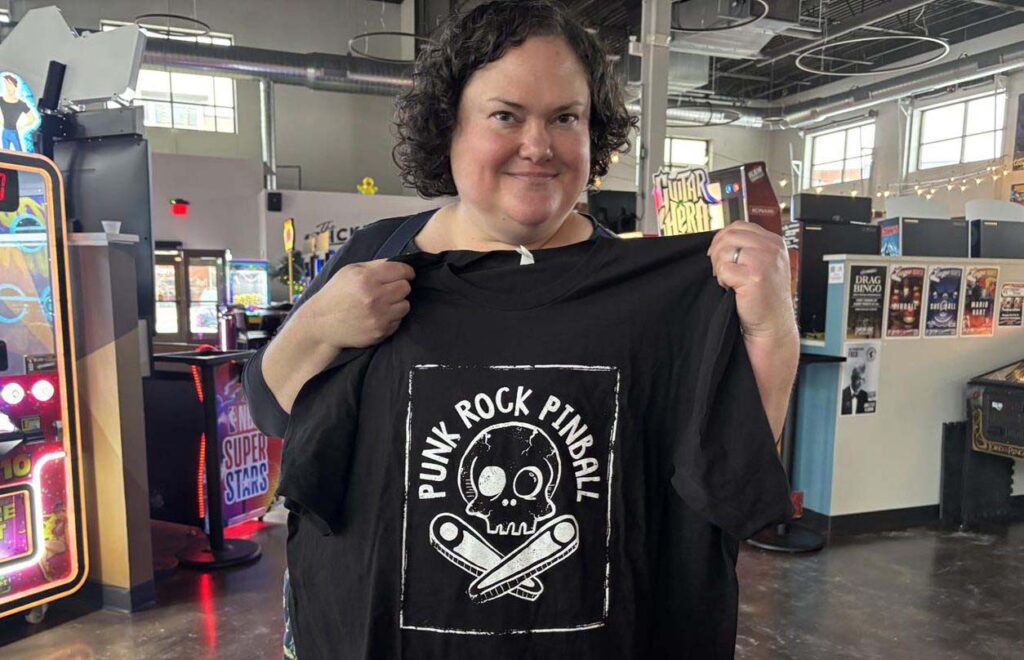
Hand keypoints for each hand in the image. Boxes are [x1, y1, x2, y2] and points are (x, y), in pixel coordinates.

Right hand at [299, 259, 414, 348]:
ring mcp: (378, 316)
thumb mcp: (350, 271)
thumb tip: (399, 263)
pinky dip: (391, 318)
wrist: (321, 323)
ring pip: (405, 305)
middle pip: (406, 288)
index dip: (406, 271)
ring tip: (383, 303)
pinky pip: (398, 321)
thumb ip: (376, 265)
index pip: (402, 270)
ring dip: (397, 303)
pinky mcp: (380, 332)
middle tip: (388, 289)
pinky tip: (378, 315)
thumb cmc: (336, 294)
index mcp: (367, 278)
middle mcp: (374, 297)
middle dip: (399, 286)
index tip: (404, 274)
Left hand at [707, 222, 796, 339]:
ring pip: (724, 250)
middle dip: (718, 252)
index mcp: (774, 242)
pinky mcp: (755, 276)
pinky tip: (733, 289)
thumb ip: (749, 248)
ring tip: (730, 281)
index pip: (739, 226)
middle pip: (729, 235)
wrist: (773, 325)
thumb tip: (721, 239)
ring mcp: (765, 261)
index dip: (723, 238)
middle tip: (721, 270)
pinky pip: (724, 269)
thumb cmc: (765, 298)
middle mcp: (772, 248)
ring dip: (720, 267)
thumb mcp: (764, 265)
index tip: (718, 253)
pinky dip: (723, 281)